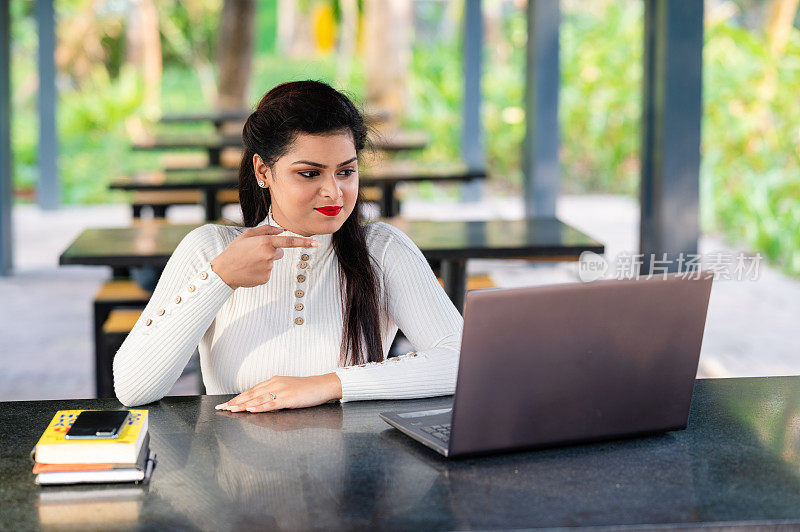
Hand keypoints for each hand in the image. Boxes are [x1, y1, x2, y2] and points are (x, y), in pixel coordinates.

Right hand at [210, 224, 320, 289]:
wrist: (224, 271)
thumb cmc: (235, 251)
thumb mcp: (247, 235)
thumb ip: (265, 230)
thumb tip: (281, 230)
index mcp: (266, 242)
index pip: (290, 241)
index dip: (305, 242)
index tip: (317, 244)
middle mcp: (269, 255)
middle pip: (280, 252)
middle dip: (271, 251)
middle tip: (253, 253)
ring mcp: (268, 268)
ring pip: (273, 262)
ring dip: (264, 261)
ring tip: (249, 262)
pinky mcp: (266, 278)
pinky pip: (268, 272)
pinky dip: (261, 270)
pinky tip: (250, 270)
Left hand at [215, 373, 342, 412]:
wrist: (323, 385)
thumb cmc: (307, 388)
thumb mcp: (288, 388)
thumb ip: (275, 393)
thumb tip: (263, 401)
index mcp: (274, 381)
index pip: (252, 390)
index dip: (238, 397)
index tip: (227, 404)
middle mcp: (275, 384)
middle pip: (251, 394)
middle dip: (235, 401)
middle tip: (222, 408)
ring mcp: (281, 391)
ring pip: (258, 399)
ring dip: (243, 405)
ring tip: (231, 409)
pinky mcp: (288, 398)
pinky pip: (271, 404)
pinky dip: (259, 407)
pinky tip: (250, 410)